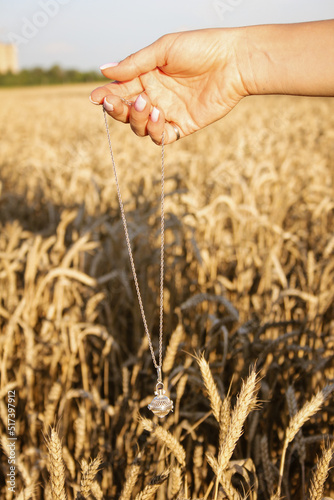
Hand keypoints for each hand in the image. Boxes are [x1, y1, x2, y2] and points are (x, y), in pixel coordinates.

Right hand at [90, 29, 247, 143]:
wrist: (233, 62)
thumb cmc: (200, 48)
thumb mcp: (163, 50)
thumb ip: (134, 64)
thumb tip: (103, 70)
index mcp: (148, 76)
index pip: (121, 90)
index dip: (107, 95)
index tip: (95, 98)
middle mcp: (155, 96)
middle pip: (126, 112)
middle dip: (118, 109)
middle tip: (117, 102)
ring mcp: (168, 113)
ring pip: (140, 127)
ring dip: (137, 118)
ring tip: (148, 104)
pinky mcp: (183, 126)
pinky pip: (162, 137)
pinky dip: (155, 131)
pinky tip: (159, 115)